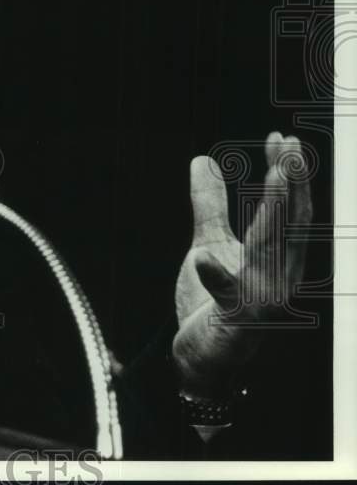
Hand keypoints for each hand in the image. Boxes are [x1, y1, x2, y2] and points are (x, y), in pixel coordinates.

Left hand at [172, 132, 312, 398]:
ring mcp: (262, 301)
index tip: (282, 138)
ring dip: (274, 213)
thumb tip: (203, 160)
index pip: (290, 210)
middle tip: (288, 144)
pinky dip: (218, 278)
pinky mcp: (235, 323)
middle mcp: (280, 278)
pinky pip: (229, 299)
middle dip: (292, 183)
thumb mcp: (208, 242)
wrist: (202, 357)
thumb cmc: (211, 301)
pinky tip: (203, 259)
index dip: (289, 175)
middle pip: (292, 224)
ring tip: (270, 177)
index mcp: (278, 258)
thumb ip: (208, 205)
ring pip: (272, 252)